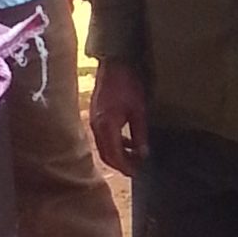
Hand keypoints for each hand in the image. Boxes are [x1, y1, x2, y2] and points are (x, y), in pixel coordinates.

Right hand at [89, 60, 149, 175]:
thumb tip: (143, 154)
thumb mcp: (138, 110)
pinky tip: (127, 142)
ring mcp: (94, 120)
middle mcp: (96, 125)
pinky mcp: (96, 115)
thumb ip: (140, 134)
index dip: (125, 167)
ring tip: (134, 158)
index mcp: (106, 126)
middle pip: (106, 155)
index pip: (114, 155)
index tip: (137, 173)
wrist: (114, 62)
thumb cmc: (128, 84)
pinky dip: (114, 143)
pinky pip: (103, 136)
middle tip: (136, 170)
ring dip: (118, 154)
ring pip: (104, 146)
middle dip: (121, 164)